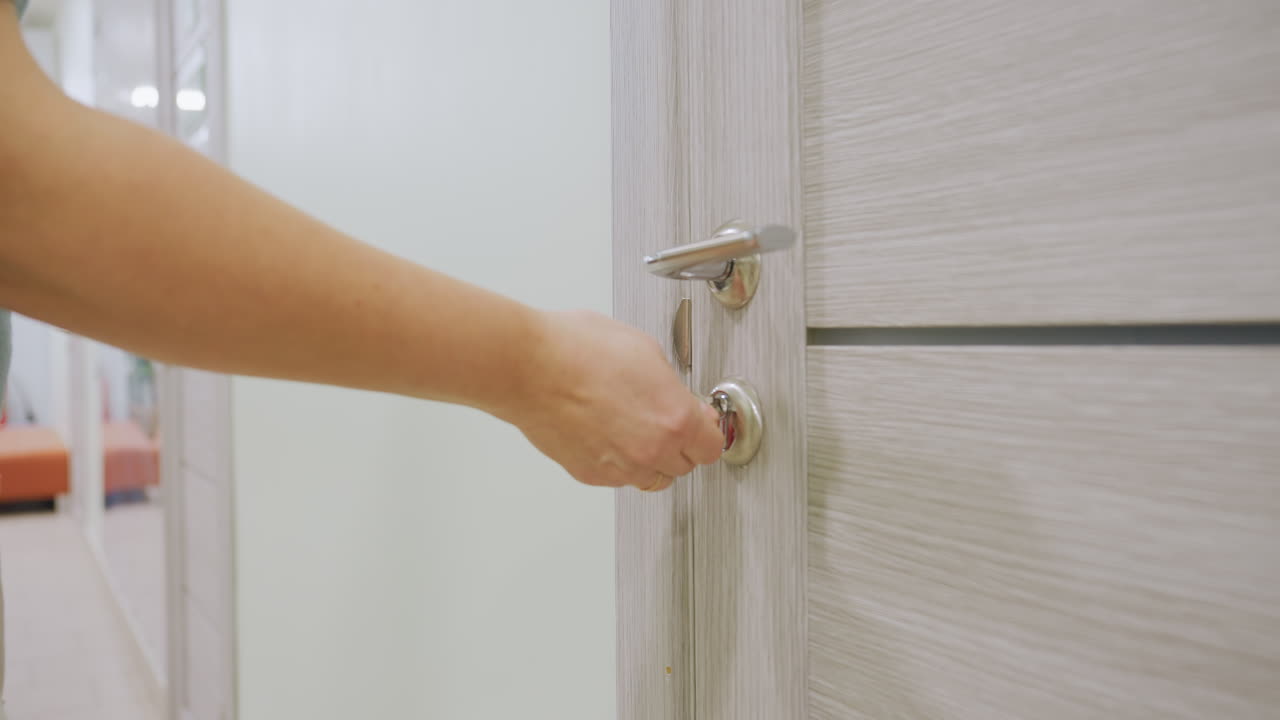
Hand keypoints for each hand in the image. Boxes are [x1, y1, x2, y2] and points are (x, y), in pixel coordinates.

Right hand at [508, 310, 723, 490]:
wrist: (530, 367)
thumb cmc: (578, 350)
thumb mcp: (646, 351)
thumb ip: (672, 386)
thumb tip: (676, 398)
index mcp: (675, 418)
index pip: (713, 446)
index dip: (707, 431)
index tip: (701, 423)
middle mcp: (651, 450)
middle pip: (685, 466)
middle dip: (681, 445)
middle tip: (665, 421)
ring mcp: (620, 467)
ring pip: (653, 478)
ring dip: (652, 459)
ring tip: (634, 429)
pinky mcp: (591, 474)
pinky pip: (619, 477)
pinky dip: (619, 462)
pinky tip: (607, 433)